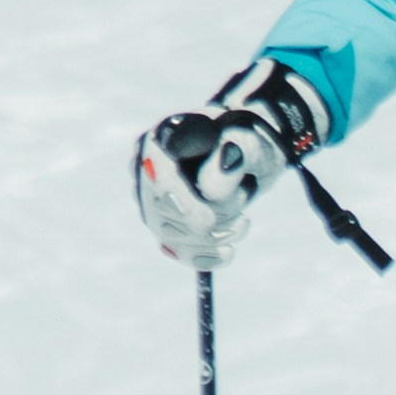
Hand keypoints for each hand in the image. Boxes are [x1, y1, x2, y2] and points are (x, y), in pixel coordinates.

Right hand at [135, 61, 329, 264]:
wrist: (247, 152)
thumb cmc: (244, 137)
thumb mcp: (247, 139)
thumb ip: (232, 157)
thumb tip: (210, 192)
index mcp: (160, 140)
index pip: (154, 172)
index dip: (175, 198)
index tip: (204, 221)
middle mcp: (148, 172)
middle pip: (162, 211)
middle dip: (209, 218)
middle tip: (241, 198)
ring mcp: (155, 202)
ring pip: (173, 236)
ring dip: (216, 235)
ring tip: (242, 219)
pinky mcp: (170, 226)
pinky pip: (181, 252)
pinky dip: (207, 257)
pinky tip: (228, 251)